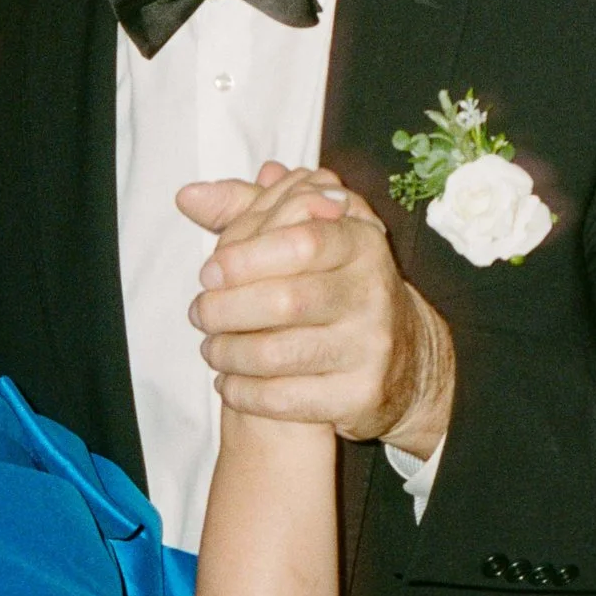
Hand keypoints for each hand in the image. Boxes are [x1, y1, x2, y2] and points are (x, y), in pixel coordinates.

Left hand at [180, 163, 456, 455]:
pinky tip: (230, 382)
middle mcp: (374, 293)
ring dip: (226, 353)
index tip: (209, 271)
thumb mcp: (307, 233)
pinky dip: (243, 392)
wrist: (406, 357)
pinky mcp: (361, 395)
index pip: (303, 241)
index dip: (245, 257)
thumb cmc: (338, 284)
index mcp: (363, 243)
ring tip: (211, 347)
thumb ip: (248, 210)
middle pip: (285, 301)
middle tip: (200, 313)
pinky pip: (284, 399)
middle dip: (225, 309)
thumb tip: (190, 196)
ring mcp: (371, 347)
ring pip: (277, 354)